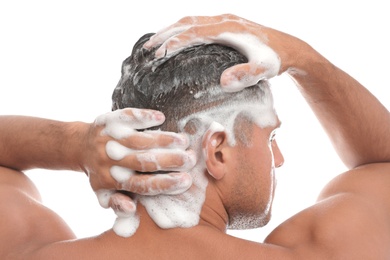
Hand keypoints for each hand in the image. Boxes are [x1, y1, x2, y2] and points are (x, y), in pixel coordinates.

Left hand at [82, 108, 195, 215]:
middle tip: (190, 159)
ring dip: (163, 139)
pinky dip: (143, 117)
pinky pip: (127, 117)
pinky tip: (161, 117)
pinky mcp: (108, 121)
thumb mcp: (104, 194)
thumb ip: (118, 204)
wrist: (78, 146)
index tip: (186, 180)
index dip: (165, 183)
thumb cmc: (100, 173)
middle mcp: (109, 160)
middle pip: (143, 162)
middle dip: (169, 161)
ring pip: (139, 140)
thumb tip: (132, 209)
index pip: (141, 185)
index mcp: (111, 181)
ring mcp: (108, 139)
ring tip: (184, 140)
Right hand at [144, 14, 298, 91]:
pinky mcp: (226, 25)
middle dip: (165, 34)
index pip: (194, 33)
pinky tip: (178, 41)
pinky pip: (199, 24)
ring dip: (171, 30)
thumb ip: (245, 75)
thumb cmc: (275, 59)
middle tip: (147, 48)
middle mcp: (224, 20)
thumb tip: (223, 82)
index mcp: (228, 28)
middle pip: (187, 22)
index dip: (175, 43)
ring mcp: (225, 20)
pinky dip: (183, 30)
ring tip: (155, 43)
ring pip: (191, 21)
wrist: (290, 48)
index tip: (159, 55)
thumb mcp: (263, 70)